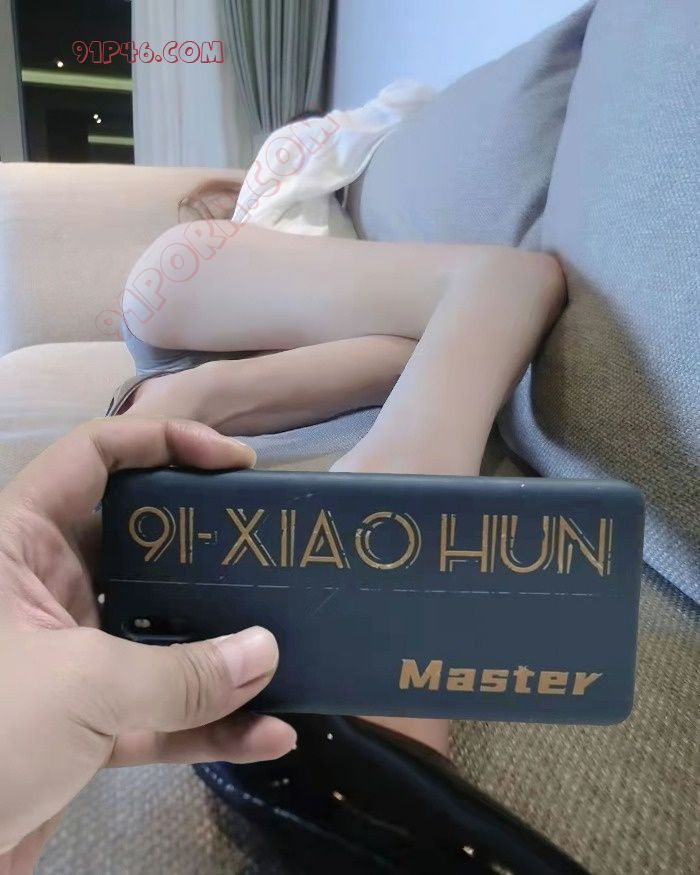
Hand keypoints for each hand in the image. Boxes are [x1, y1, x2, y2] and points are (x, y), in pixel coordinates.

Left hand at [0, 418, 295, 872]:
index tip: (234, 463)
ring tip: (285, 644)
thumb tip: (267, 654)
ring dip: (218, 649)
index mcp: (17, 547)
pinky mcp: (80, 723)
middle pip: (140, 544)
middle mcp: (42, 591)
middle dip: (207, 549)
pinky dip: (207, 724)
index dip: (164, 443)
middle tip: (270, 551)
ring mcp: (65, 658)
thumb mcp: (82, 688)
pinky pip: (155, 710)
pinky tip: (266, 734)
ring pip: (155, 633)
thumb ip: (181, 672)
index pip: (93, 457)